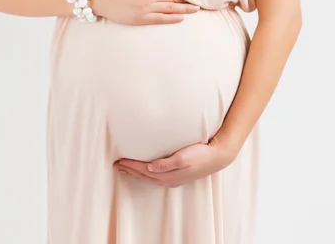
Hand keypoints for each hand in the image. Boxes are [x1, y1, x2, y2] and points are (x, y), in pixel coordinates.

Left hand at [114, 138, 237, 187]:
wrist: (217, 157)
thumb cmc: (200, 154)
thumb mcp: (183, 157)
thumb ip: (166, 164)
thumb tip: (149, 168)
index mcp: (168, 175)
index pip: (144, 170)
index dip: (131, 165)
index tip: (119, 161)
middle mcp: (168, 179)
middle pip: (144, 176)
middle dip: (130, 170)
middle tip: (116, 164)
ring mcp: (173, 178)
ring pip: (149, 177)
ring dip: (136, 172)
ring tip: (126, 167)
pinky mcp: (177, 175)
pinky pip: (156, 176)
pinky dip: (146, 173)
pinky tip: (145, 169)